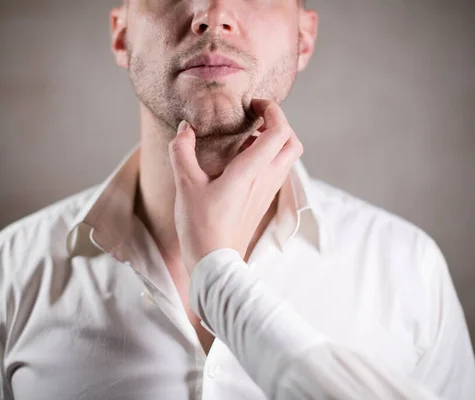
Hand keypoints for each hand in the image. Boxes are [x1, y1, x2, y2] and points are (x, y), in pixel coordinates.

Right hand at [168, 99, 303, 273]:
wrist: (214, 262)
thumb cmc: (200, 225)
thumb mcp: (185, 184)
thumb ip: (182, 151)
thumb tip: (186, 128)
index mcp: (251, 170)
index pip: (279, 130)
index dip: (272, 110)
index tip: (253, 105)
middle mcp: (267, 179)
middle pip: (292, 142)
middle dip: (279, 123)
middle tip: (255, 118)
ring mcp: (268, 192)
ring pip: (287, 158)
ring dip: (274, 141)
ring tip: (245, 138)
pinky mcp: (263, 202)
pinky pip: (277, 171)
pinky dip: (268, 158)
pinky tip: (241, 162)